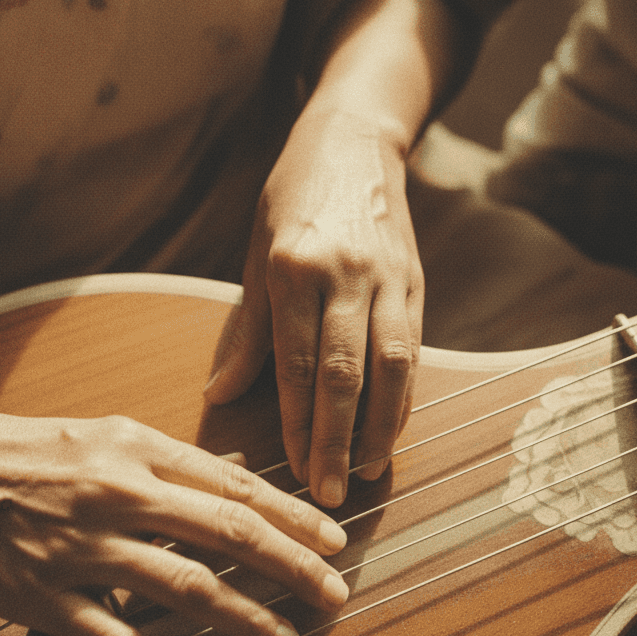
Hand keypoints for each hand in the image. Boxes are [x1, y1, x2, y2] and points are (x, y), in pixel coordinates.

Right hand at [0, 398, 348, 635]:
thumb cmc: (7, 448)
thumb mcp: (93, 433)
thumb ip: (160, 459)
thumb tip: (228, 480)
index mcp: (131, 445)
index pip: (234, 482)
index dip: (293, 513)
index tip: (334, 536)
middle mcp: (116, 492)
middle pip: (228, 533)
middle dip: (293, 566)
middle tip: (335, 593)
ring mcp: (81, 548)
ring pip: (187, 589)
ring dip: (246, 620)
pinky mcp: (42, 598)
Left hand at [205, 107, 423, 506]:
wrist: (353, 141)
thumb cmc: (291, 199)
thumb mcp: (256, 254)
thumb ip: (245, 330)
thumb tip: (220, 395)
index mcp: (295, 268)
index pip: (298, 364)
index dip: (299, 424)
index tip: (294, 472)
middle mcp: (346, 275)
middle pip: (345, 374)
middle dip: (336, 440)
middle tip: (327, 494)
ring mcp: (388, 278)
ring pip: (390, 367)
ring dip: (379, 427)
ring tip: (364, 473)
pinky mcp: (416, 281)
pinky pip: (411, 350)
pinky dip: (403, 397)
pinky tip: (391, 431)